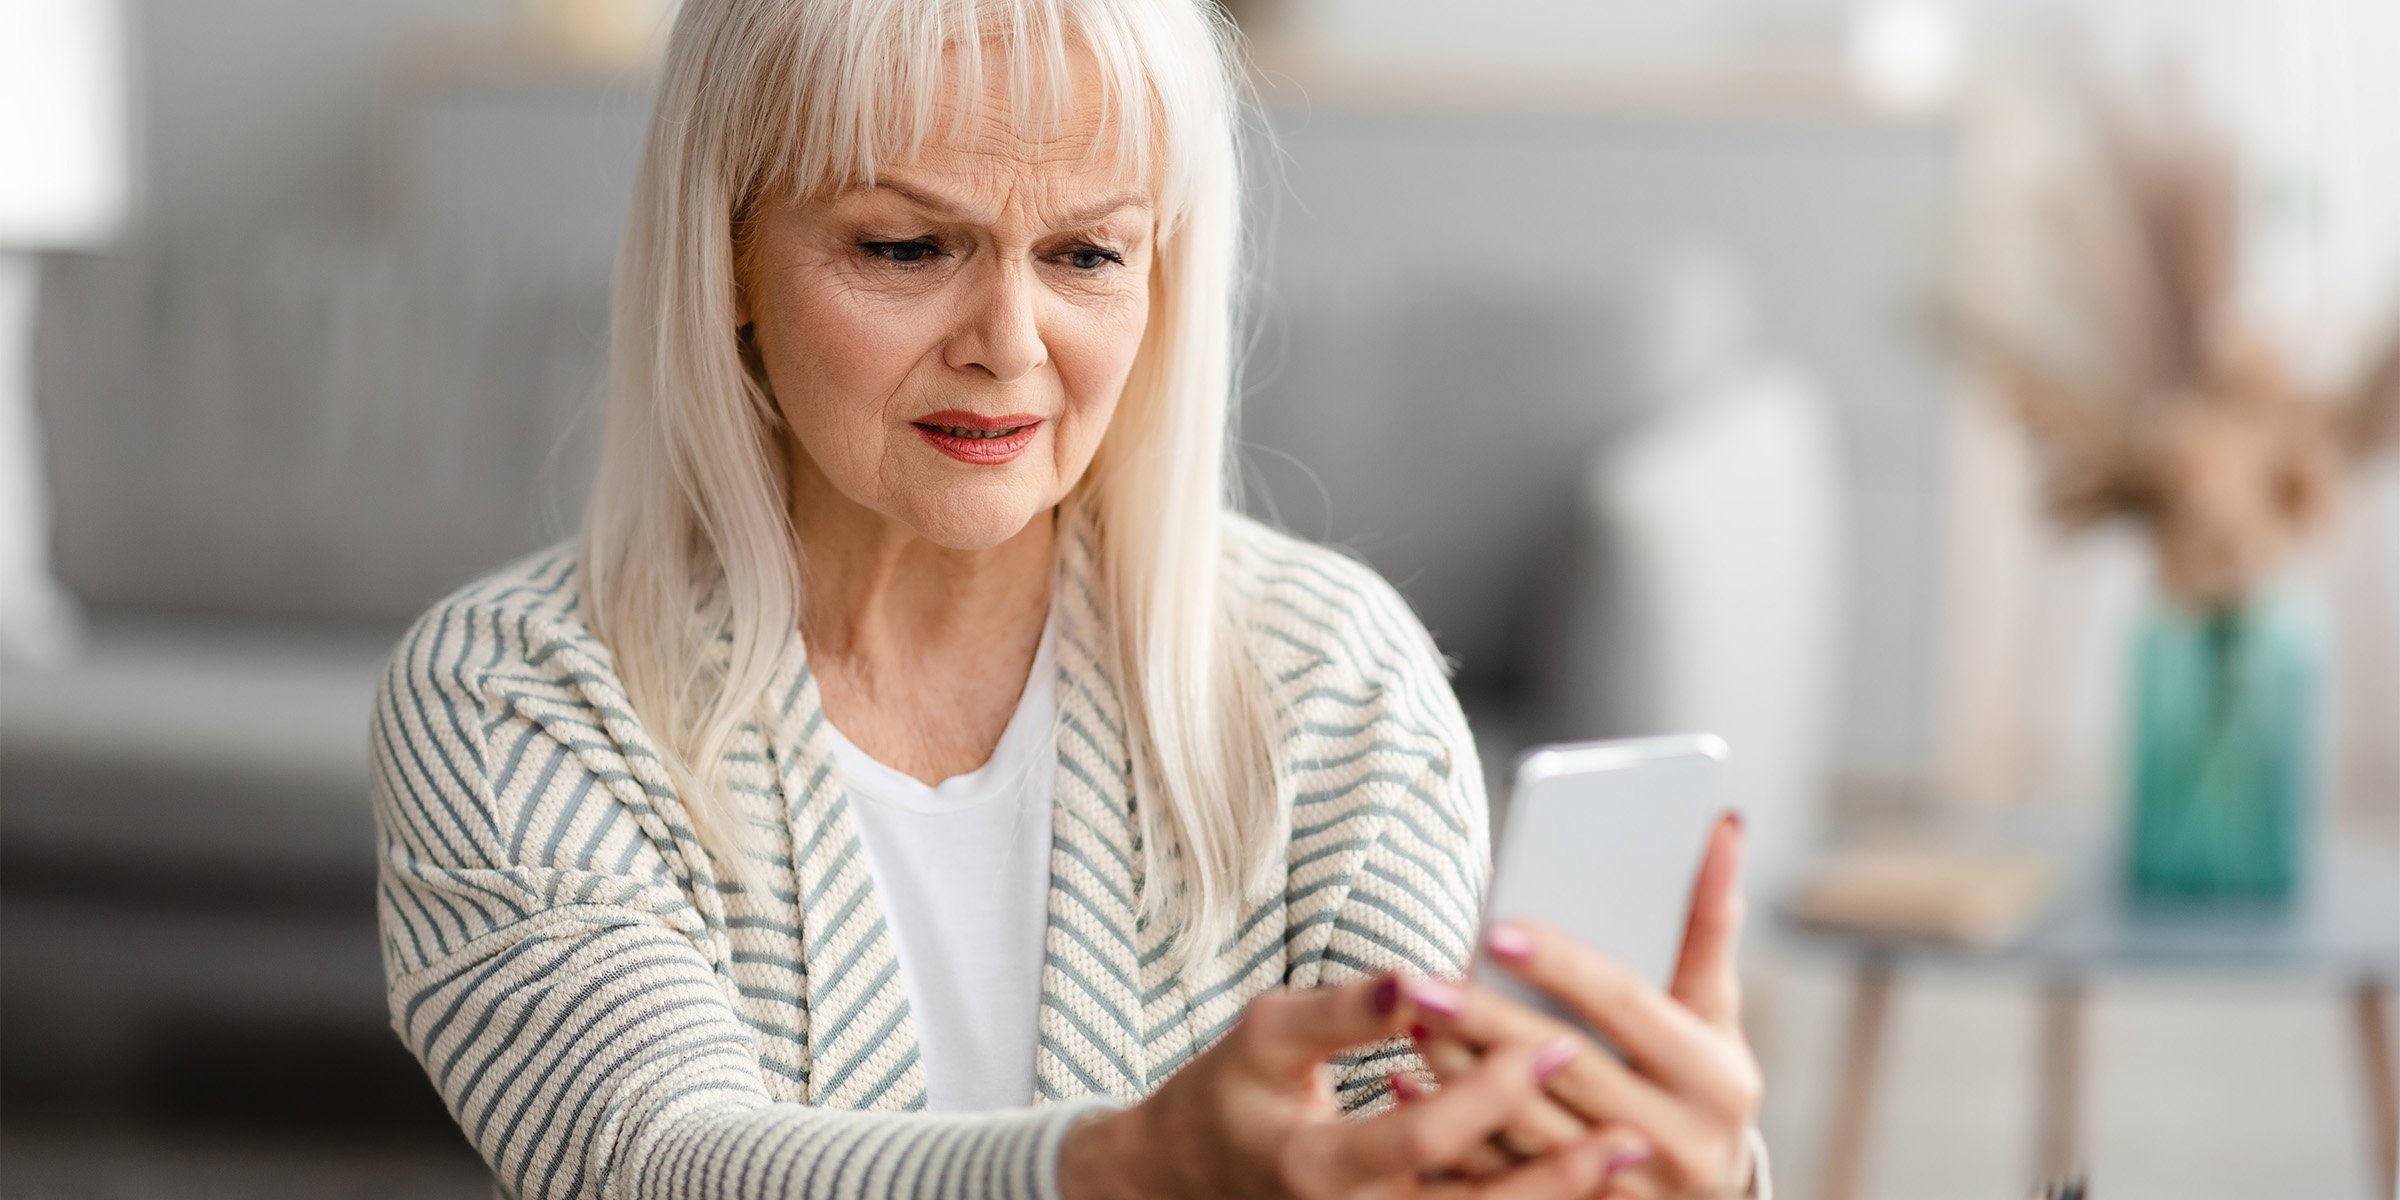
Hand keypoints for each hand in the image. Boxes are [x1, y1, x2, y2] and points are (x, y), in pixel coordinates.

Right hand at [1058, 969, 1655, 1199]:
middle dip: (1558, 1178)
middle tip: (1634, 1135)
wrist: (1184, 1179)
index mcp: (1312, 1170)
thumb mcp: (1265, 1035)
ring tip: (1629, 1158)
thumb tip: (1415, 980)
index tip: (1555, 1045)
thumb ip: (1343, 1011)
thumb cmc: (1229, 1093)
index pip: (1418, 1140)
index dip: (1490, 1095)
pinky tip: (1584, 1182)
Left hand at [1404, 813, 1761, 1197]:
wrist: (1705, 1189)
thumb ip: (1710, 920)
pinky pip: (1500, 1178)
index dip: (1561, 966)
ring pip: (1525, 1127)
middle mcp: (1682, 1142)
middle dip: (1487, 1020)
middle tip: (1421, 981)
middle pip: (1564, 1067)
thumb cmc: (1698, 1069)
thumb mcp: (1714, 1005)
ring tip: (1410, 1021)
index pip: (1626, 1005)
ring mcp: (1629, 1190)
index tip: (1494, 929)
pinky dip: (1451, 1130)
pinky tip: (1406, 1084)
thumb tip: (1723, 822)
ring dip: (1458, 1074)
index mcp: (1717, 1078)